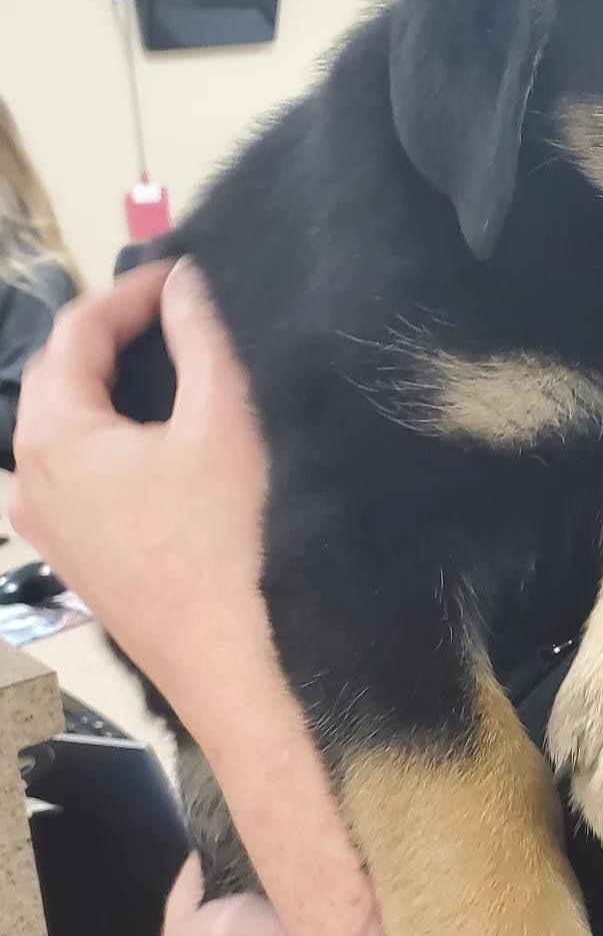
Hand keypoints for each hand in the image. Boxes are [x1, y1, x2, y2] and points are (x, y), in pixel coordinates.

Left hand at [11, 259, 271, 735]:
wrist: (237, 661)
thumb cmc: (229, 538)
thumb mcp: (223, 420)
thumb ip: (200, 338)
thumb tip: (187, 285)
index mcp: (53, 438)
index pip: (73, 334)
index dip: (130, 292)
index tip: (185, 274)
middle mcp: (33, 482)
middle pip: (61, 381)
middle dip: (116, 337)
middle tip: (181, 312)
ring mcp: (52, 529)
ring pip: (70, 431)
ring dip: (116, 389)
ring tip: (180, 367)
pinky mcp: (83, 561)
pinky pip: (85, 476)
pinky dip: (118, 439)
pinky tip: (170, 445)